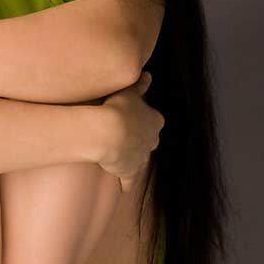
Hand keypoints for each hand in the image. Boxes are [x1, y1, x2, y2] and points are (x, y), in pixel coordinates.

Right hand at [99, 71, 163, 192]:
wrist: (108, 132)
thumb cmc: (119, 108)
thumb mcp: (130, 92)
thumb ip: (140, 84)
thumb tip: (148, 74)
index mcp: (155, 121)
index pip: (153, 120)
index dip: (143, 118)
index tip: (133, 117)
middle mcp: (151, 140)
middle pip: (149, 140)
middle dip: (141, 139)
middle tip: (129, 136)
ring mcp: (140, 157)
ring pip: (140, 159)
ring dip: (134, 158)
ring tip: (125, 157)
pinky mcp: (129, 171)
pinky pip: (129, 180)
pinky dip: (127, 184)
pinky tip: (125, 189)